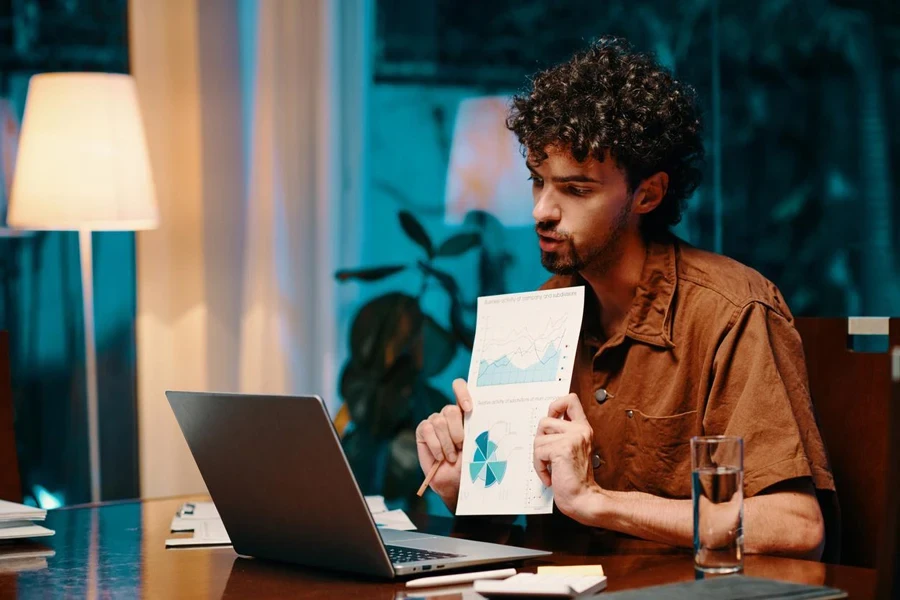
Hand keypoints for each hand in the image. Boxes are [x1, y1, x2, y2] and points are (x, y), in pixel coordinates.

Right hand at [415, 379, 472, 508]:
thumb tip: (482, 420)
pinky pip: (427, 430)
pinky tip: (440, 456)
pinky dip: (435, 446)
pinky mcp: (423, 430)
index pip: (459, 388)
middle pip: (450, 409)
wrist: (453, 482)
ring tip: (450, 457)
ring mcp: (435, 420)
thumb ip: (476, 431)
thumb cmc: (468, 464)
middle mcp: (449, 414)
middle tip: (461, 447)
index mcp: (465, 412)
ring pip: (438, 421)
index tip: (469, 409)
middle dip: (457, 431)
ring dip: (446, 443)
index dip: (462, 392)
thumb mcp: (477, 447)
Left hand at [533, 393, 600, 521]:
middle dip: (540, 441)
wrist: (583, 498)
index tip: (552, 419)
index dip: (556, 405)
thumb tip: (544, 425)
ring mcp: (572, 438)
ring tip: (550, 468)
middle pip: (544, 421)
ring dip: (539, 457)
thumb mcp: (572, 449)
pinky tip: (550, 476)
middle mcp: (579, 430)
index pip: (570, 400)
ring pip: (538, 439)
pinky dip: (540, 467)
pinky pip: (539, 452)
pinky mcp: (562, 449)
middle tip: (548, 456)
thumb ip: (563, 434)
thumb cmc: (575, 478)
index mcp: (582, 428)